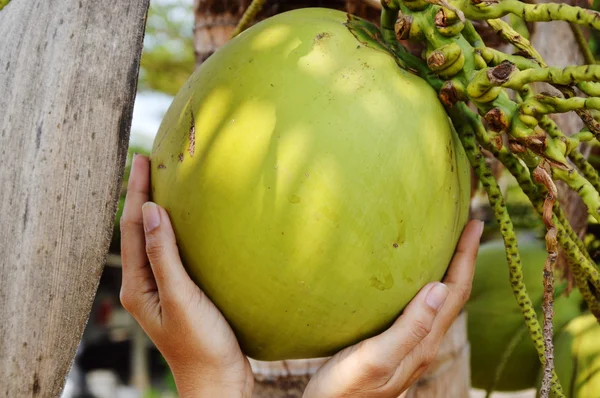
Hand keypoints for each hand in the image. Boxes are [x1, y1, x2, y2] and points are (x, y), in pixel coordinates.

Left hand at [119, 154, 253, 397]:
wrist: (218, 382)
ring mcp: (162, 289)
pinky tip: (187, 224)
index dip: (137, 192)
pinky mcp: (181, 293)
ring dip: (157, 211)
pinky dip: (174, 231)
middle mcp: (144, 284)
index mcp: (137, 285)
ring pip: (155, 241)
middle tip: (147, 162)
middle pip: (139, 231)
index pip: (133, 227)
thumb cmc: (201, 346)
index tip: (142, 160)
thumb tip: (152, 211)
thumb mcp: (181, 298)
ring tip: (163, 184)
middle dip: (141, 196)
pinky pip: (172, 253)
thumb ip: (164, 256)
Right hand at [302, 219, 483, 397]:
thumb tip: (439, 288)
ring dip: (449, 270)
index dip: (466, 256)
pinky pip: (423, 307)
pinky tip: (415, 276)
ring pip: (440, 300)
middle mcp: (425, 341)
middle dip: (464, 258)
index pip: (454, 291)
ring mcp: (412, 344)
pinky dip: (429, 283)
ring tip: (448, 244)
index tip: (474, 223)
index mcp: (424, 341)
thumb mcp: (376, 358)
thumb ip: (409, 328)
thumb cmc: (346, 389)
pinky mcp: (396, 344)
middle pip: (454, 293)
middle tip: (467, 225)